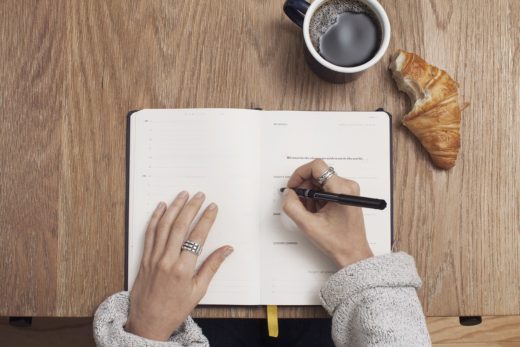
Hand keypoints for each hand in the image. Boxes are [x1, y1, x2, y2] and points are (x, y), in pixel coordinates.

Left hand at [125, 191, 232, 340]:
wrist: (148, 322)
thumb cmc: (175, 309)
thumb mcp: (199, 290)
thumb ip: (212, 266)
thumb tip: (227, 250)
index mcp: (183, 269)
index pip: (197, 236)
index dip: (206, 219)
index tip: (212, 208)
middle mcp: (167, 260)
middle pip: (180, 226)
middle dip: (191, 208)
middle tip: (199, 196)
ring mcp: (153, 258)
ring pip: (164, 226)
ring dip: (174, 208)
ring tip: (183, 195)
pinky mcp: (144, 258)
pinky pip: (150, 233)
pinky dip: (155, 218)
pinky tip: (161, 207)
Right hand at [282, 159, 372, 267]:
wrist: (353, 254)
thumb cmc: (338, 242)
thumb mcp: (308, 225)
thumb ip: (292, 206)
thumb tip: (287, 193)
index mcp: (341, 189)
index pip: (317, 166)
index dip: (300, 174)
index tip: (293, 187)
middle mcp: (347, 186)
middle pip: (317, 174)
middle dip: (304, 188)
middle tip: (299, 204)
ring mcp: (347, 190)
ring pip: (320, 182)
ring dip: (310, 194)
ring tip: (310, 212)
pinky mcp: (346, 195)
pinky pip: (325, 189)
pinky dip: (316, 198)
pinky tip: (316, 213)